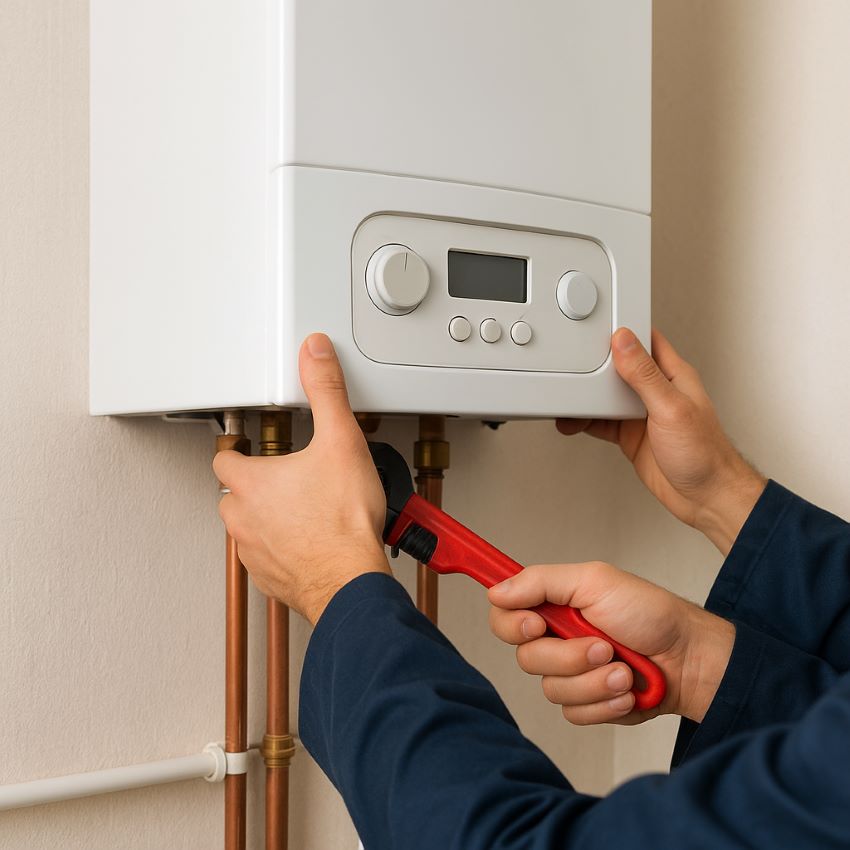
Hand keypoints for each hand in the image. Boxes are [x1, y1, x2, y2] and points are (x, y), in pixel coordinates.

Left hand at [214, 334, 390, 624]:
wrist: (351, 580)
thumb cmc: (344, 522)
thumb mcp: (341, 440)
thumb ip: (326, 391)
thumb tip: (314, 352)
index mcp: (252, 483)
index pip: (225, 459)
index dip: (237, 450)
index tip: (248, 447)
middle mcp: (244, 519)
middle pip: (232, 494)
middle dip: (251, 485)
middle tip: (282, 479)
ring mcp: (255, 552)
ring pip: (245, 529)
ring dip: (262, 519)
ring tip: (296, 511)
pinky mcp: (271, 579)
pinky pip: (264, 561)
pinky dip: (278, 551)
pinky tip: (306, 544)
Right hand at [488, 562, 734, 724]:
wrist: (690, 660)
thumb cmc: (650, 614)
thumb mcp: (595, 581)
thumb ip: (541, 582)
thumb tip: (496, 591)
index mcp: (553, 605)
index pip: (504, 615)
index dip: (512, 624)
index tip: (538, 625)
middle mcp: (556, 638)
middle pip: (525, 658)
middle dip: (569, 656)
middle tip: (602, 646)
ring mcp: (571, 673)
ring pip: (551, 689)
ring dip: (593, 681)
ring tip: (623, 670)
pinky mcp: (587, 703)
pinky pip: (573, 714)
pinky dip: (604, 703)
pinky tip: (626, 691)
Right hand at [558, 328, 766, 554]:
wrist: (706, 498)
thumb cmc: (705, 454)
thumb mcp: (671, 408)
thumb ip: (645, 375)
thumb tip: (624, 342)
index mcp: (672, 376)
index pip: (645, 341)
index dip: (623, 331)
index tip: (597, 326)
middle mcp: (656, 392)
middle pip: (619, 368)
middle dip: (595, 365)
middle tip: (572, 364)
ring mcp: (642, 414)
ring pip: (606, 396)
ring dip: (586, 397)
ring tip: (566, 398)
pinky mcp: (631, 435)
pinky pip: (601, 422)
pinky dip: (585, 421)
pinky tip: (573, 421)